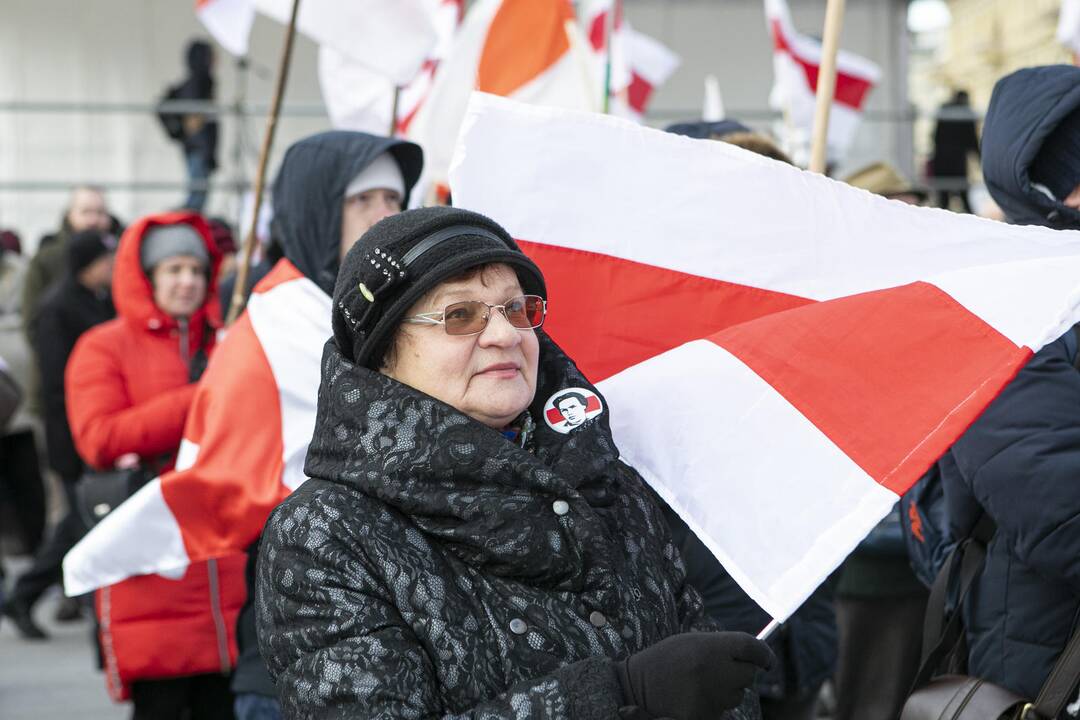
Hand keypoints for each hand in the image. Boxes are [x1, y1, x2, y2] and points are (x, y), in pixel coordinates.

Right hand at [614, 632, 774, 719]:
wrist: (634, 687)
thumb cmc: (665, 660)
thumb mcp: (691, 642)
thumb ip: (721, 646)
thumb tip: (754, 655)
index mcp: (710, 647)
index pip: (751, 648)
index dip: (763, 654)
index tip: (767, 660)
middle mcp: (714, 671)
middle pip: (748, 674)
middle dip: (742, 672)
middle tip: (723, 669)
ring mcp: (710, 697)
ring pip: (738, 695)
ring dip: (728, 689)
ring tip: (701, 683)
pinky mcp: (706, 717)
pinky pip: (723, 710)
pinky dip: (716, 704)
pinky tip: (696, 697)